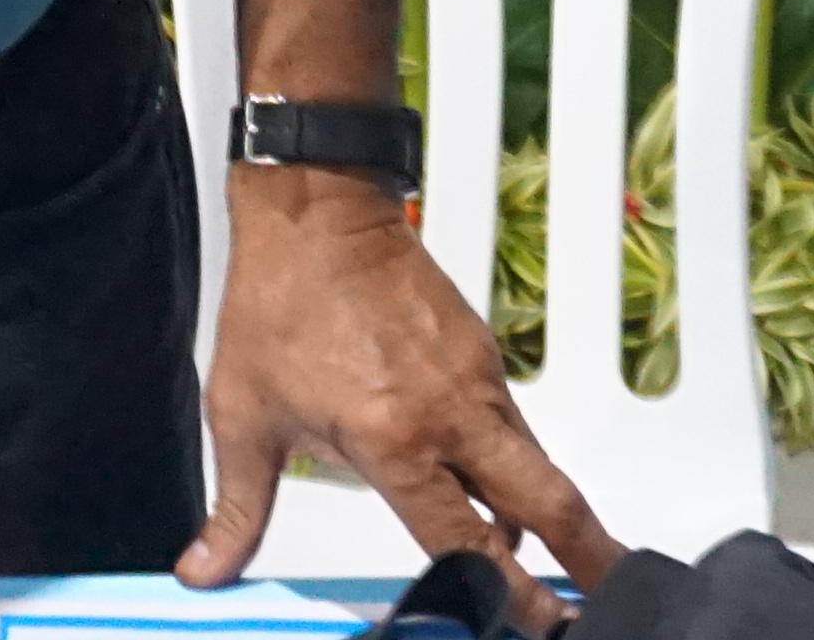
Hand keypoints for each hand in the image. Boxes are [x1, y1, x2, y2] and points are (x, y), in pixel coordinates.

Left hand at [183, 164, 620, 609]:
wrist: (317, 213)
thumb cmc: (280, 304)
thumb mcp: (243, 418)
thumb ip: (238, 509)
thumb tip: (206, 570)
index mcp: (395, 441)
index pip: (467, 541)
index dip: (508, 593)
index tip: (537, 624)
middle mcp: (451, 415)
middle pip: (548, 503)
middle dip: (588, 558)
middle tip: (607, 597)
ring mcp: (476, 381)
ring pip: (533, 465)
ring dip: (546, 516)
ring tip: (558, 562)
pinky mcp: (483, 355)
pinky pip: (513, 428)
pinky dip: (515, 467)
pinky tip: (492, 488)